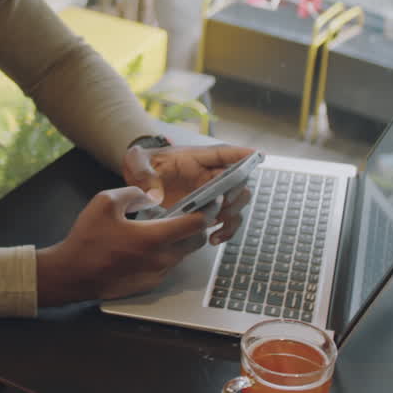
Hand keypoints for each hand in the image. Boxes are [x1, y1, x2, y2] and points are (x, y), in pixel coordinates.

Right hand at [35, 186, 208, 305]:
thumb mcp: (105, 202)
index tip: (208, 202)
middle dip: (196, 227)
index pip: (195, 224)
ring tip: (163, 228)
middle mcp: (160, 259)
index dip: (206, 211)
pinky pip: (168, 267)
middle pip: (196, 242)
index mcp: (153, 237)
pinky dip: (166, 254)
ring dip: (180, 241)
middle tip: (188, 214)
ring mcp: (156, 274)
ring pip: (182, 255)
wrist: (72, 274)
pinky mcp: (149, 285)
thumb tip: (151, 195)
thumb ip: (133, 192)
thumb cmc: (86, 239)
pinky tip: (148, 246)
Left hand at [123, 143, 254, 246]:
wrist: (137, 180)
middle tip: (223, 205)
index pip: (224, 152)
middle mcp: (209, 175)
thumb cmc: (142, 164)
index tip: (256, 155)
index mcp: (196, 158)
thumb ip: (143, 174)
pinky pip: (226, 221)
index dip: (242, 154)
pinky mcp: (205, 211)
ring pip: (237, 203)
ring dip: (232, 215)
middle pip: (238, 181)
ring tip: (216, 228)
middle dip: (236, 193)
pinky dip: (225, 231)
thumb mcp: (136, 162)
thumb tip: (154, 195)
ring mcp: (210, 194)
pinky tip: (214, 239)